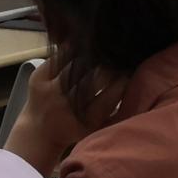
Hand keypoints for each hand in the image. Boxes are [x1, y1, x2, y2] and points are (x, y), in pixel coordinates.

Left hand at [5, 54, 124, 176]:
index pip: (110, 97)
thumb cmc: (77, 128)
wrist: (40, 131)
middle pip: (91, 80)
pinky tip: (82, 46)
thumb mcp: (100, 128)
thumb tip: (140, 90)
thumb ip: (119, 113)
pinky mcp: (37, 79)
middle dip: (107, 68)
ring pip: (75, 66)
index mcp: (85, 121)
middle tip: (117, 59)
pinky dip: (70, 51)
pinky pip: (57, 58)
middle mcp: (65, 107)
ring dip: (90, 57)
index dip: (122, 82)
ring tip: (102, 51)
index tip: (129, 73)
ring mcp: (49, 91)